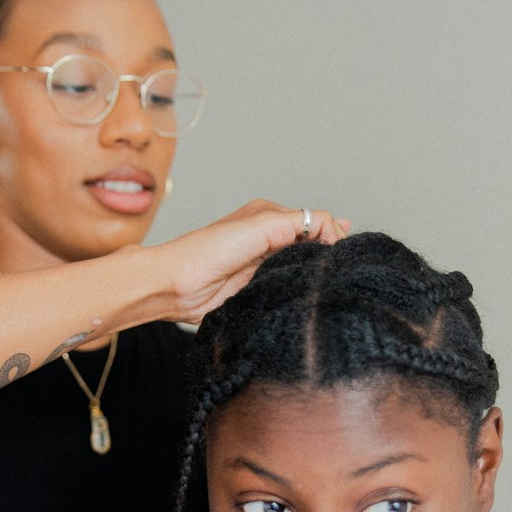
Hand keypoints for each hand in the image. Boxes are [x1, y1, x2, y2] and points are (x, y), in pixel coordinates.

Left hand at [155, 200, 348, 324]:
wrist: (177, 285)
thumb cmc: (208, 251)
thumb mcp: (260, 225)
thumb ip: (299, 222)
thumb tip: (335, 229)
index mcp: (271, 216)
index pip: (318, 221)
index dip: (331, 236)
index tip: (333, 254)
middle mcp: (271, 239)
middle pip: (315, 244)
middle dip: (328, 254)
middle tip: (334, 270)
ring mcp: (266, 265)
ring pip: (304, 268)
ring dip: (314, 274)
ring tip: (322, 283)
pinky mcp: (260, 289)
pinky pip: (290, 289)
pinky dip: (300, 291)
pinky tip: (306, 294)